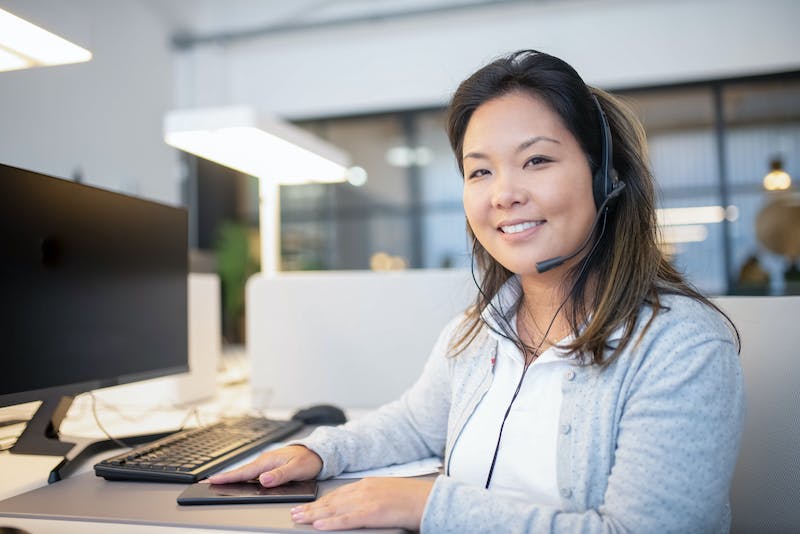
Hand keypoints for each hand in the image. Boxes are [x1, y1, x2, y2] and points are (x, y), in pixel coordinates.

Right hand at [207, 445, 321, 486]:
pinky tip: (238, 482)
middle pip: (241, 472)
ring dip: (232, 477)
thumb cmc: (309, 459)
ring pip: (246, 473)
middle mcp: (265, 461)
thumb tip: (263, 479)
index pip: (245, 471)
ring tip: (217, 483)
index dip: (228, 476)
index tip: (213, 479)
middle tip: (207, 482)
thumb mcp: (296, 469)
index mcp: (269, 461)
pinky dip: (242, 477)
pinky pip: (253, 473)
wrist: (318, 453)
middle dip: (224, 477)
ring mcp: (267, 464)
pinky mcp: (270, 467)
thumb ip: (280, 475)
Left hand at [290, 477, 433, 530]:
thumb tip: (358, 507)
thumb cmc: (412, 498)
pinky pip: (347, 520)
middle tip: (294, 512)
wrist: (429, 499)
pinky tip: (319, 525)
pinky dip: (331, 523)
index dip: (320, 501)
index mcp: (367, 484)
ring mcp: (368, 501)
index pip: (337, 494)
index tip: (307, 505)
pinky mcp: (373, 513)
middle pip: (331, 501)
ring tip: (299, 518)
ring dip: (314, 515)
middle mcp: (364, 490)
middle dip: (311, 507)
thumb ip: (371, 497)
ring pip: (334, 509)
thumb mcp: (387, 492)